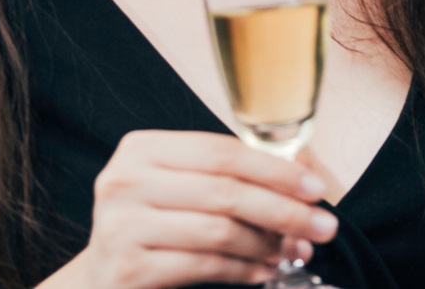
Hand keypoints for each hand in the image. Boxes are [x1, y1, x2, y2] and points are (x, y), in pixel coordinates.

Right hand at [48, 131, 337, 288]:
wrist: (101, 277)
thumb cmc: (152, 224)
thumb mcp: (182, 187)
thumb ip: (230, 174)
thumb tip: (303, 168)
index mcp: (141, 148)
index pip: (222, 152)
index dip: (276, 169)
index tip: (316, 188)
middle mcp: (125, 181)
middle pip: (226, 191)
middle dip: (284, 210)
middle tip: (323, 226)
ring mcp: (122, 226)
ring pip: (219, 231)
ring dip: (267, 245)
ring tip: (293, 253)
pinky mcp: (128, 268)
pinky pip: (204, 266)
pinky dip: (244, 270)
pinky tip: (264, 272)